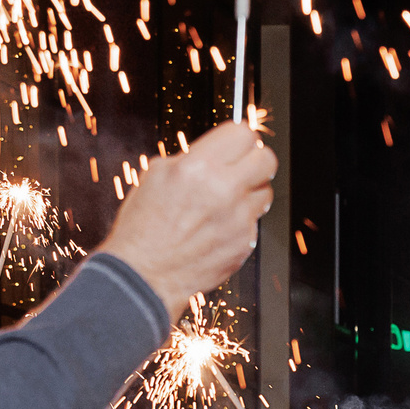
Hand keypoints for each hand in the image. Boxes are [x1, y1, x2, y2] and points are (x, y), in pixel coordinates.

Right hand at [97, 120, 278, 309]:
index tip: (236, 144)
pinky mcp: (244, 244)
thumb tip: (216, 152)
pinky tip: (217, 228)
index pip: (244, 134)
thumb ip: (192, 159)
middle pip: (266, 160)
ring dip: (250, 193)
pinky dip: (240, 222)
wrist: (144, 274)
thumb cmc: (143, 228)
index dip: (240, 138)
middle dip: (255, 160)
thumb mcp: (156, 176)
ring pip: (265, 192)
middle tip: (242, 167)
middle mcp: (224, 191)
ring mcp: (238, 219)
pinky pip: (254, 223)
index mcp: (199, 167)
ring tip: (226, 201)